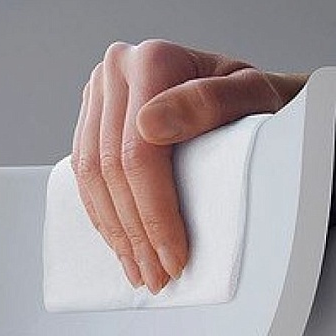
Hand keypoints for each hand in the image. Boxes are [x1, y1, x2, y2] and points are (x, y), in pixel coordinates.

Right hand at [71, 40, 306, 293]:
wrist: (240, 91)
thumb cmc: (252, 99)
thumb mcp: (250, 94)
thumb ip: (211, 100)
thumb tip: (149, 126)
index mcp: (152, 60)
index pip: (140, 153)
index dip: (154, 214)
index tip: (174, 256)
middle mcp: (117, 71)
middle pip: (112, 168)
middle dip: (134, 232)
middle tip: (156, 275)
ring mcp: (101, 94)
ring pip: (91, 175)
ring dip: (114, 229)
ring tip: (137, 268)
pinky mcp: (95, 116)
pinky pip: (84, 170)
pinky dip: (102, 211)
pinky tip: (119, 240)